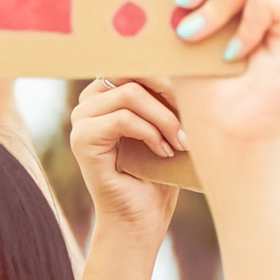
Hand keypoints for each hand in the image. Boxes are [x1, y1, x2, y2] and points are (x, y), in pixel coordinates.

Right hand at [71, 76, 182, 236]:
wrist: (141, 219)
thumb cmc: (161, 171)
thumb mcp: (170, 124)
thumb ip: (170, 94)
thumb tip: (196, 63)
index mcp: (109, 89)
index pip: (140, 60)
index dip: (172, 75)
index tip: (198, 98)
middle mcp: (90, 100)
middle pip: (134, 70)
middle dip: (170, 92)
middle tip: (192, 119)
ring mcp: (81, 119)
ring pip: (131, 93)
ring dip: (165, 118)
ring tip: (181, 142)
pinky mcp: (81, 139)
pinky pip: (122, 118)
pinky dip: (151, 133)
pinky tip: (164, 152)